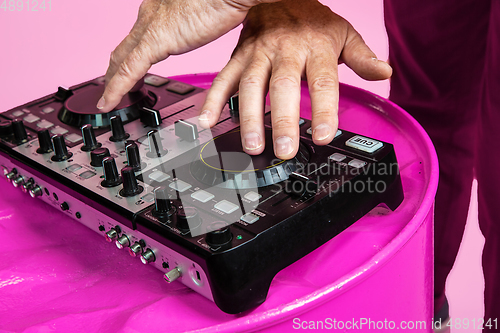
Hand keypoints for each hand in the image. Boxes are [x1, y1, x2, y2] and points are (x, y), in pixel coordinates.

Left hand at [98, 0, 280, 111]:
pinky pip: (128, 70)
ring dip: (113, 80)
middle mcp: (152, 14)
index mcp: (163, 9)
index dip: (132, 54)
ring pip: (122, 59)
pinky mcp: (155, 40)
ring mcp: (151, 26)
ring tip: (108, 99)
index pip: (139, 36)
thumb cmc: (225, 0)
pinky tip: (109, 102)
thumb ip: (200, 27)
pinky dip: (116, 88)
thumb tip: (208, 31)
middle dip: (116, 69)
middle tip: (111, 87)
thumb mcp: (208, 18)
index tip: (131, 71)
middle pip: (126, 47)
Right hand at [200, 0, 391, 158]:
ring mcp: (258, 53)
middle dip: (282, 120)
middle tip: (283, 149)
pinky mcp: (239, 56)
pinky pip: (224, 78)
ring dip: (250, 117)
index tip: (322, 135)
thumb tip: (384, 72)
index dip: (323, 110)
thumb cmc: (312, 20)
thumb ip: (361, 56)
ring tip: (252, 145)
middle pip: (282, 86)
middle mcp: (285, 50)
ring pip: (251, 85)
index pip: (322, 82)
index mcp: (315, 47)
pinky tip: (208, 121)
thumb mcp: (342, 33)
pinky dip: (214, 101)